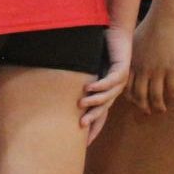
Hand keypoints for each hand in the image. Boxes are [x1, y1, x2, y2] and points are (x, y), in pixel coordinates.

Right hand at [80, 25, 132, 142]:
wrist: (114, 31)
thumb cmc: (96, 48)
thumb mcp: (84, 68)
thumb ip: (74, 80)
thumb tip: (51, 89)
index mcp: (105, 92)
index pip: (99, 115)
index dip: (93, 128)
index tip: (84, 142)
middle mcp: (114, 89)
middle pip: (104, 110)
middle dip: (93, 119)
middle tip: (80, 125)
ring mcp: (120, 81)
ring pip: (108, 97)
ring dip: (95, 101)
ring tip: (81, 103)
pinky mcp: (122, 69)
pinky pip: (112, 81)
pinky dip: (100, 85)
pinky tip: (89, 87)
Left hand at [125, 5, 173, 114]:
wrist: (164, 18)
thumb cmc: (149, 25)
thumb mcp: (132, 41)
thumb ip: (130, 53)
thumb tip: (127, 58)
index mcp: (131, 64)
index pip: (127, 87)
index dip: (130, 98)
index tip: (135, 101)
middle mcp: (142, 70)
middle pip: (140, 95)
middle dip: (143, 106)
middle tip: (148, 112)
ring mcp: (157, 70)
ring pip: (156, 96)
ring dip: (159, 105)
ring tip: (162, 109)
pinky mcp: (173, 68)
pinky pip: (173, 88)